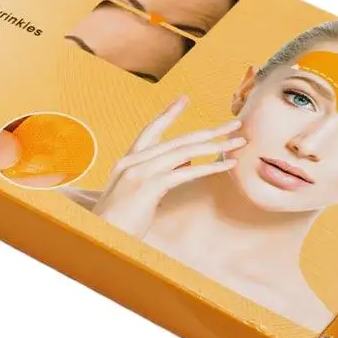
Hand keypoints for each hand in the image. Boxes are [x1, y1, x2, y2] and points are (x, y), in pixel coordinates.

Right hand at [91, 95, 244, 237]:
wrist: (98, 239)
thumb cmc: (118, 223)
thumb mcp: (139, 195)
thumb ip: (158, 175)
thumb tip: (186, 161)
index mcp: (127, 162)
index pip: (151, 130)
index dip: (168, 114)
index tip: (184, 98)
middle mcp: (132, 161)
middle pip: (176, 139)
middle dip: (208, 131)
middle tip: (235, 122)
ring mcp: (140, 172)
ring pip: (184, 152)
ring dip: (215, 146)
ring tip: (239, 142)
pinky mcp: (148, 186)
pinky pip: (185, 172)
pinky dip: (209, 167)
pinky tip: (227, 164)